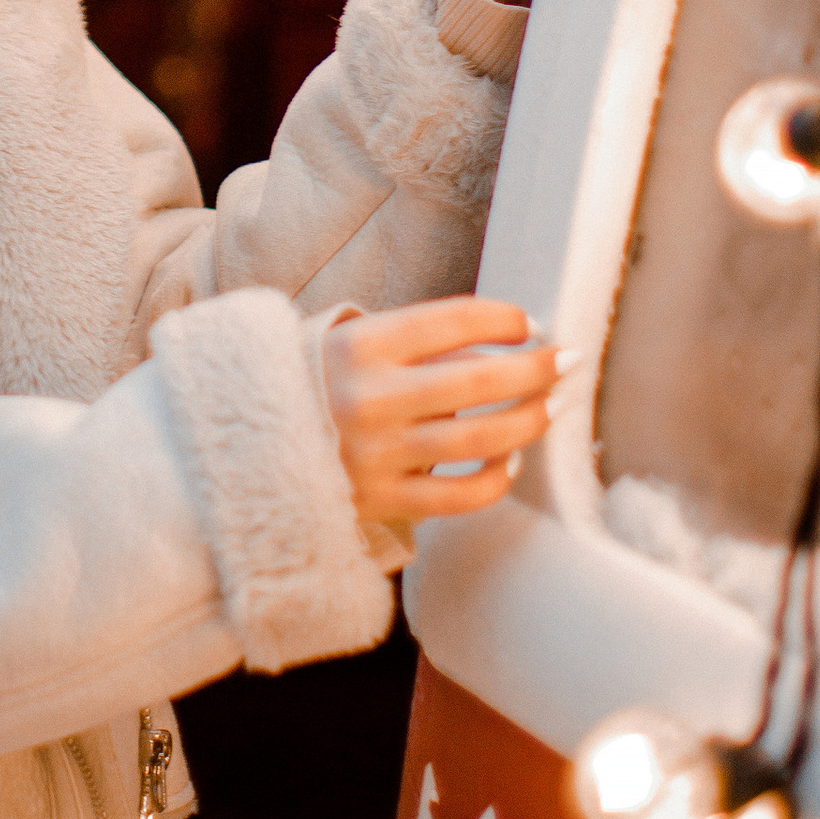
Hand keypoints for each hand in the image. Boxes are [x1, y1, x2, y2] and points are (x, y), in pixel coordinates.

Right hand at [321, 296, 562, 526]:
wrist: (251, 444)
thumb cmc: (321, 382)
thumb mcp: (356, 343)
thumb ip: (420, 342)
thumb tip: (509, 342)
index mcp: (361, 346)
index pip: (454, 319)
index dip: (505, 318)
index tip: (531, 323)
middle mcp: (369, 398)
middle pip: (480, 378)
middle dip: (537, 367)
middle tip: (567, 359)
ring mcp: (378, 454)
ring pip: (481, 439)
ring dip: (529, 420)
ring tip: (549, 406)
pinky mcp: (383, 501)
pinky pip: (461, 495)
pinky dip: (496, 478)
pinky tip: (509, 460)